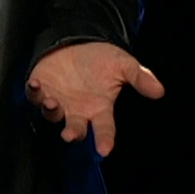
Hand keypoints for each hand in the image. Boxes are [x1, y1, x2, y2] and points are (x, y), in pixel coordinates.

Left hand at [26, 42, 163, 156]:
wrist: (78, 43)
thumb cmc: (102, 59)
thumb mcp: (124, 65)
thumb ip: (139, 78)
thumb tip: (160, 91)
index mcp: (99, 109)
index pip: (104, 129)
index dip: (104, 140)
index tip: (104, 150)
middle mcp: (78, 111)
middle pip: (75, 129)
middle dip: (73, 133)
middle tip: (70, 135)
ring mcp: (58, 102)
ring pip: (52, 115)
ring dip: (51, 111)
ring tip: (52, 103)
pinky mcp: (41, 90)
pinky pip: (34, 96)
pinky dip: (34, 92)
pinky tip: (35, 85)